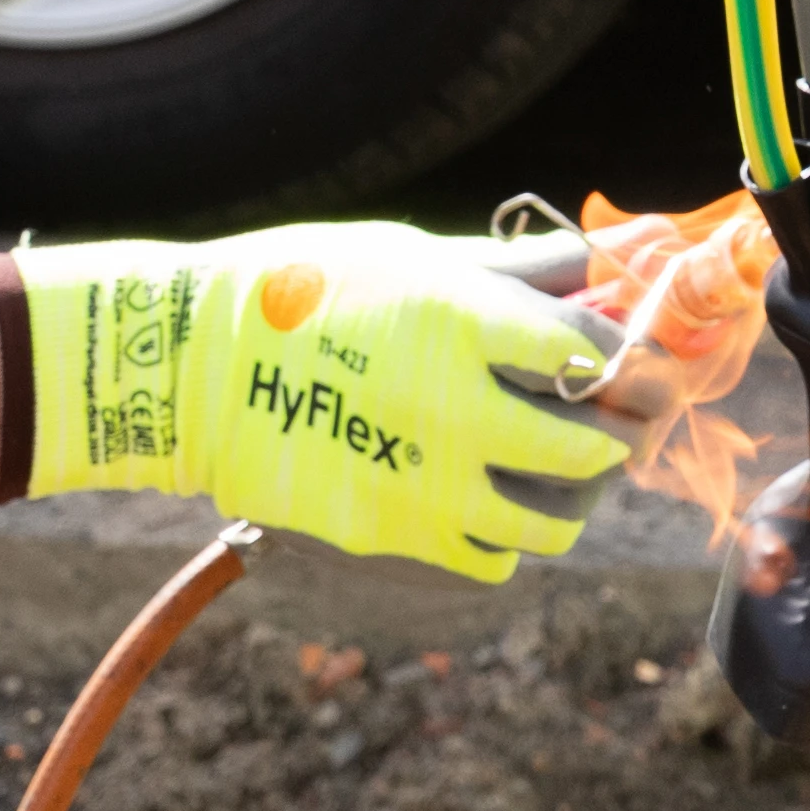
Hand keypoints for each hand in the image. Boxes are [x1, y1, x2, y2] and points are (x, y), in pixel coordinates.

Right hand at [19, 224, 638, 578]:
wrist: (190, 370)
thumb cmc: (302, 290)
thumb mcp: (408, 253)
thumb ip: (508, 271)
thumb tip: (598, 268)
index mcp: (464, 320)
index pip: (593, 351)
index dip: (619, 356)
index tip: (611, 357)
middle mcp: (456, 407)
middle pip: (591, 444)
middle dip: (613, 433)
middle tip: (604, 423)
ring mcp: (426, 481)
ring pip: (555, 520)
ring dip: (571, 497)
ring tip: (556, 473)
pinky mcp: (394, 534)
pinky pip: (493, 557)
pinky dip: (504, 537)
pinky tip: (486, 503)